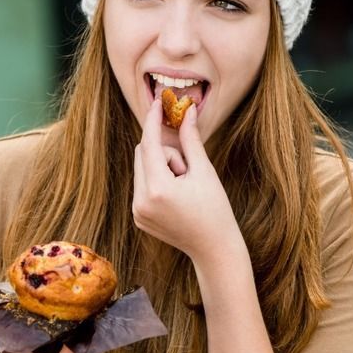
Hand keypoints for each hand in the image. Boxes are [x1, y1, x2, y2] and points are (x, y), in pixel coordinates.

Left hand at [132, 100, 241, 260]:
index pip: (149, 144)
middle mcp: (141, 201)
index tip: (157, 103)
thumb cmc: (215, 209)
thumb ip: (191, 139)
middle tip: (187, 170)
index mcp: (158, 189)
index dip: (153, 121)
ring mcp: (137, 211)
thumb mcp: (204, 171)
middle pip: (143, 154)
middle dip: (165, 153)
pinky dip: (157, 181)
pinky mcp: (137, 217)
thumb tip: (188, 110)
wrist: (214, 249)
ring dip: (161, 167)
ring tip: (183, 187)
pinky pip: (142, 185)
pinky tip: (177, 198)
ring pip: (141, 168)